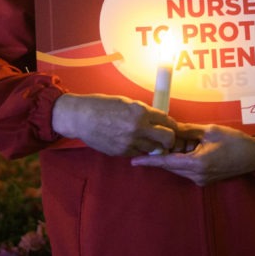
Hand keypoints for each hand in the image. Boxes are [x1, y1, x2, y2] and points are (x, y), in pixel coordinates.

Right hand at [51, 93, 176, 156]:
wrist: (82, 117)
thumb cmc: (102, 105)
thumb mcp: (127, 103)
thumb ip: (143, 112)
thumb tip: (157, 119)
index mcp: (140, 112)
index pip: (167, 120)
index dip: (172, 124)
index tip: (172, 127)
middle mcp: (138, 128)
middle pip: (167, 138)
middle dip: (170, 139)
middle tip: (166, 138)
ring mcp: (130, 142)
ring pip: (153, 148)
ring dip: (153, 145)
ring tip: (146, 139)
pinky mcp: (121, 152)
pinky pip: (137, 152)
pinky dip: (138, 148)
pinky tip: (131, 141)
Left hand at [129, 124, 254, 185]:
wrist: (254, 156)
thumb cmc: (234, 141)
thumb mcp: (209, 130)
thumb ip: (187, 130)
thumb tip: (170, 128)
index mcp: (196, 164)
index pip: (166, 162)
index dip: (149, 161)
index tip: (133, 161)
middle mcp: (196, 176)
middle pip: (170, 166)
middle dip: (162, 154)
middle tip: (154, 141)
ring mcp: (201, 180)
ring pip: (178, 167)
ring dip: (174, 155)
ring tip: (178, 140)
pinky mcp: (205, 179)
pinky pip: (187, 169)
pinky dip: (183, 159)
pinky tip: (188, 147)